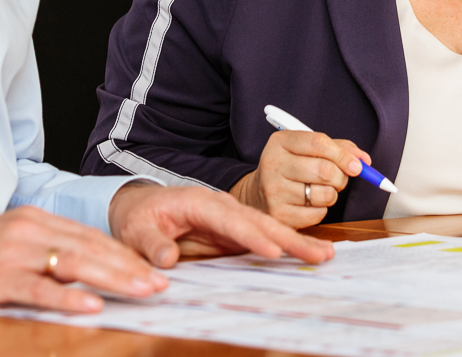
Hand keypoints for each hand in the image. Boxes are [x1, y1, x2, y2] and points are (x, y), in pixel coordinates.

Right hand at [0, 205, 167, 313]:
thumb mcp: (15, 242)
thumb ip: (49, 250)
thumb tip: (92, 270)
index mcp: (36, 219)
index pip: (91, 237)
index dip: (124, 254)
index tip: (152, 271)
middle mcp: (30, 229)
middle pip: (90, 248)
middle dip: (129, 267)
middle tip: (160, 284)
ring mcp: (14, 252)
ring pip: (73, 264)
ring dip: (112, 279)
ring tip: (140, 291)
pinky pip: (39, 289)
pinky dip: (67, 297)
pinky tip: (91, 306)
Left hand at [108, 181, 334, 266]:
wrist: (141, 208)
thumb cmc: (139, 217)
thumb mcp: (136, 230)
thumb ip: (152, 243)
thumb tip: (167, 259)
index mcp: (199, 202)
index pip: (229, 219)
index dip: (251, 235)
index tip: (273, 249)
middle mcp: (221, 206)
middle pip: (259, 221)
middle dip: (289, 237)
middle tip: (319, 252)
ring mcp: (231, 218)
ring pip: (267, 228)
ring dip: (295, 242)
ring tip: (325, 254)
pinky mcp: (234, 232)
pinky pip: (263, 238)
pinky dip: (286, 246)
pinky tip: (307, 256)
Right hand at [229, 130, 370, 228]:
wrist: (257, 194)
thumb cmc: (289, 168)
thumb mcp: (306, 149)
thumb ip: (337, 148)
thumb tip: (364, 160)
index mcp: (280, 142)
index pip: (319, 143)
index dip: (344, 155)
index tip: (358, 165)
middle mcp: (273, 164)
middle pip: (325, 170)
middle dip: (341, 177)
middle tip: (339, 179)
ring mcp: (274, 190)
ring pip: (325, 194)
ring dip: (332, 194)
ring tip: (320, 190)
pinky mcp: (279, 214)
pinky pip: (318, 214)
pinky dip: (322, 210)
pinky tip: (309, 203)